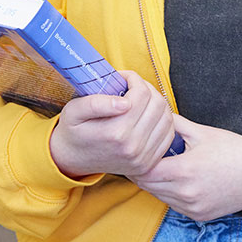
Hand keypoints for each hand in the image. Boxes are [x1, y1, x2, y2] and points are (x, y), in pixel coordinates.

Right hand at [48, 70, 176, 178]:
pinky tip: (148, 115)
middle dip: (147, 88)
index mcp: (115, 133)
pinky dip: (163, 120)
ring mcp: (143, 157)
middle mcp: (133, 147)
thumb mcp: (73, 111)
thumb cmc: (73, 131)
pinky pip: (169, 134)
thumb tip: (124, 102)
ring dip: (156, 102)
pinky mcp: (149, 162)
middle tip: (132, 87)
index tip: (123, 78)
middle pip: (158, 104)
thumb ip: (96, 103)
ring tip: (140, 99)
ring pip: (167, 117)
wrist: (73, 159)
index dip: (134, 79)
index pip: (142, 94)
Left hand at [129, 115, 241, 222]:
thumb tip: (155, 114)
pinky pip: (174, 205)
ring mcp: (192, 207)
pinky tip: (177, 179)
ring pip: (160, 197)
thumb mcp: (202, 132)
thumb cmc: (234, 149)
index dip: (138, 160)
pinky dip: (171, 193)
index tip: (137, 149)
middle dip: (144, 171)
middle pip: (149, 186)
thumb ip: (175, 124)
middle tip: (142, 157)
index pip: (145, 171)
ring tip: (160, 167)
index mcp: (184, 171)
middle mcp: (186, 194)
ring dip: (156, 183)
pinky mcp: (199, 215)